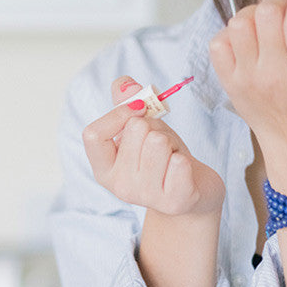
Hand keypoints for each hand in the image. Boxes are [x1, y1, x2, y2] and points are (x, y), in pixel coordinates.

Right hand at [80, 76, 223, 216]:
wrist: (193, 190)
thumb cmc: (163, 156)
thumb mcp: (143, 128)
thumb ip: (127, 103)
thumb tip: (126, 84)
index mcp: (104, 168)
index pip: (92, 134)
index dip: (117, 114)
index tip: (138, 110)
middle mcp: (120, 185)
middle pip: (135, 129)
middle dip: (155, 128)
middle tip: (161, 146)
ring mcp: (145, 196)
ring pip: (158, 142)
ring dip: (171, 142)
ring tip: (172, 157)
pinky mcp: (173, 202)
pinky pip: (179, 163)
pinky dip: (185, 160)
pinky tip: (183, 172)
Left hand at [208, 0, 286, 188]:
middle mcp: (272, 76)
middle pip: (265, 16)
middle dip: (279, 4)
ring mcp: (246, 80)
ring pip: (238, 25)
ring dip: (253, 15)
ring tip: (268, 24)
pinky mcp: (230, 83)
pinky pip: (218, 44)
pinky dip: (231, 34)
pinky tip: (250, 40)